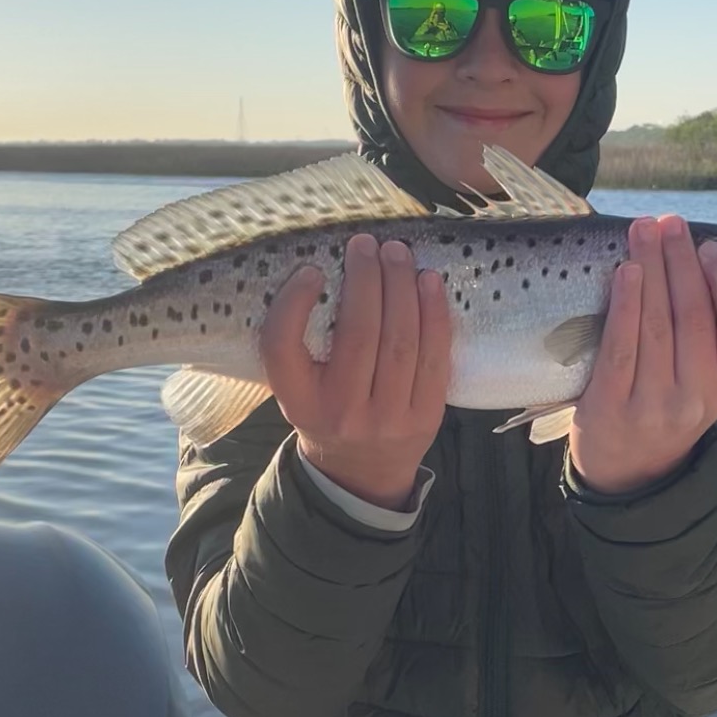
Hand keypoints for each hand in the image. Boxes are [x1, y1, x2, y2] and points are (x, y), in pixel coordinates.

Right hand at [261, 235, 450, 509]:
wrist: (360, 472)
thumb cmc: (325, 409)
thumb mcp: (297, 386)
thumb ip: (301, 340)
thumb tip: (326, 269)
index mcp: (297, 402)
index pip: (282, 348)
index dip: (293, 304)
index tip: (311, 270)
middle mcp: (340, 413)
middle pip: (357, 335)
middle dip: (365, 280)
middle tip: (366, 244)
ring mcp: (387, 419)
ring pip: (399, 342)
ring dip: (401, 288)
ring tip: (397, 253)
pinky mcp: (425, 418)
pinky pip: (434, 358)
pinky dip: (434, 314)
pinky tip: (428, 283)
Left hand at [568, 214, 716, 495]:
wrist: (628, 474)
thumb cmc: (666, 408)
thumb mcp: (704, 384)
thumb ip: (710, 339)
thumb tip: (701, 262)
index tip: (709, 246)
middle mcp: (697, 397)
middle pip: (693, 316)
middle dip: (681, 261)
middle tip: (670, 222)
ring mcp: (654, 405)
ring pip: (657, 324)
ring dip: (651, 268)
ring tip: (644, 230)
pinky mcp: (611, 408)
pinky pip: (621, 346)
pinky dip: (625, 304)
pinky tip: (627, 272)